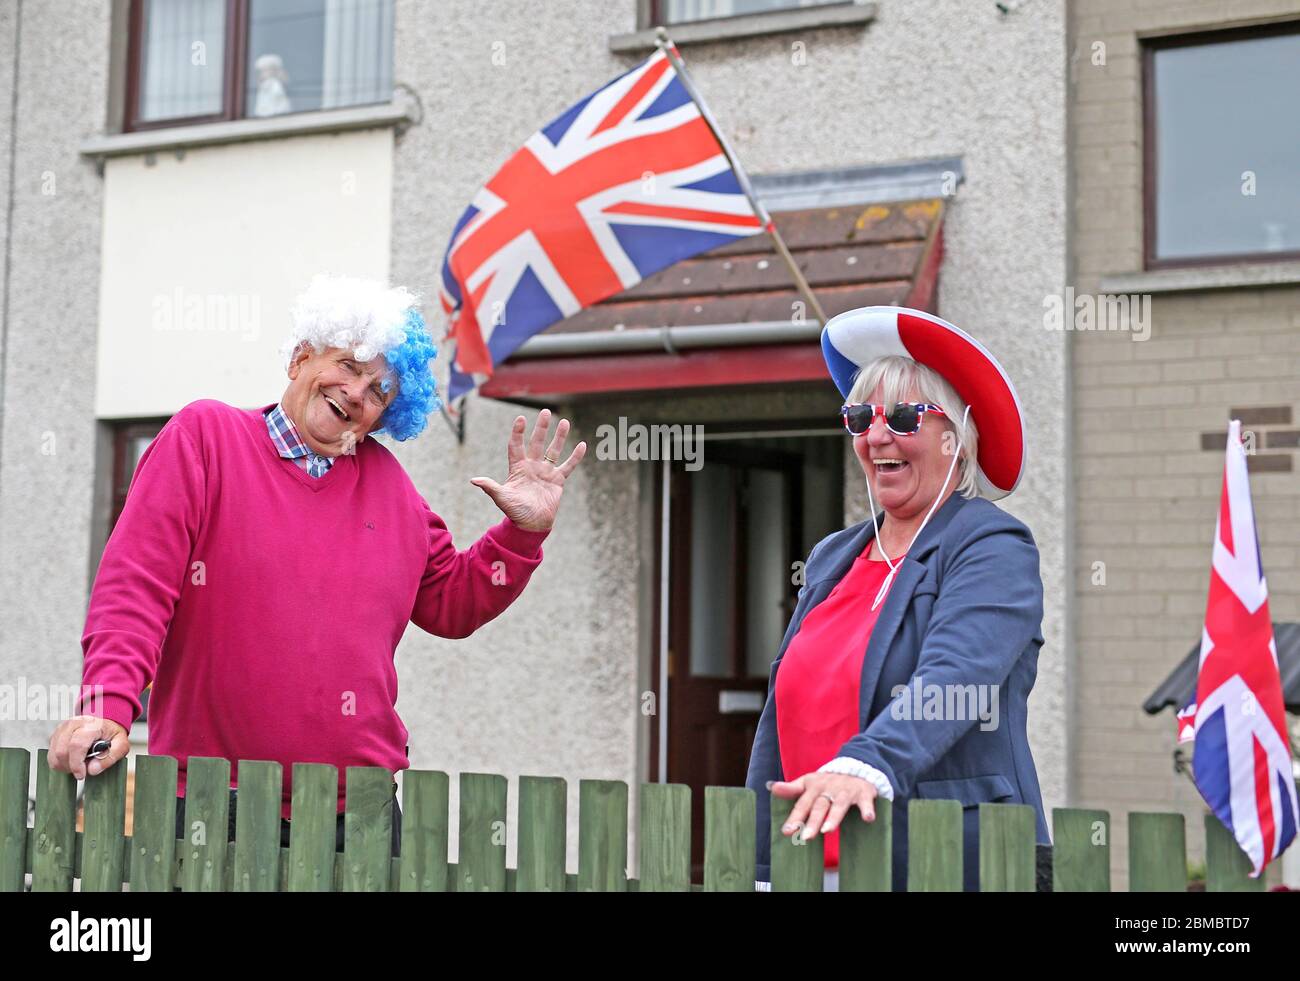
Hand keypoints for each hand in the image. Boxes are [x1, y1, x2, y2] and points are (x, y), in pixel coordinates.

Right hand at [47, 715, 129, 779]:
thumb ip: (110, 757)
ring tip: (79, 764)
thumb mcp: (121, 745)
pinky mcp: (55, 735)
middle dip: (71, 766)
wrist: (104, 724)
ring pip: (54, 754)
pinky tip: (72, 761)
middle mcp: (73, 724)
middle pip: (62, 751)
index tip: (82, 774)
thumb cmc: (112, 734)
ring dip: (64, 766)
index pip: (77, 745)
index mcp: (91, 724)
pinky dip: (59, 763)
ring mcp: (62, 729)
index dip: (77, 763)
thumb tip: (92, 770)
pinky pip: (50, 755)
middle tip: (82, 770)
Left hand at [471, 408, 586, 531]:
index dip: (518, 432)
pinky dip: (575, 457)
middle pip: (537, 443)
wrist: (531, 525)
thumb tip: (474, 480)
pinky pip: (568, 466)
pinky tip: (582, 445)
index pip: (516, 445)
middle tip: (545, 412)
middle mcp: (532, 467)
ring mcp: (545, 472)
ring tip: (564, 422)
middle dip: (541, 428)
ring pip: (553, 450)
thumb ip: (490, 487)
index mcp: (518, 468)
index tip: (521, 419)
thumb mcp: (502, 498)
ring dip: (559, 437)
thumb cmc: (515, 512)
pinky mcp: (557, 481)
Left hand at [771, 771, 877, 840]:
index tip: (787, 832)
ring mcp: (846, 790)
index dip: (795, 817)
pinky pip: (866, 802)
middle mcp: (829, 788)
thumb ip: (791, 789)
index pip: (802, 803)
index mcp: (814, 786)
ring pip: (840, 804)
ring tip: (827, 830)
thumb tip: (771, 787)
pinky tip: (868, 819)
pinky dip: (867, 810)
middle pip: (820, 806)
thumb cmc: (827, 782)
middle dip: (813, 821)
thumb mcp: (808, 783)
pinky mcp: (864, 793)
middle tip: (805, 837)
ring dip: (834, 817)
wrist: (856, 767)